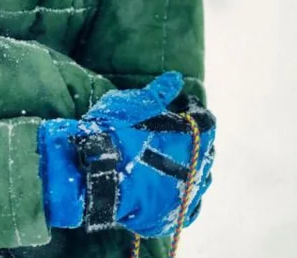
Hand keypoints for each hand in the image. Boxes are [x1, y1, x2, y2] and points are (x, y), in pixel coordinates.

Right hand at [37, 72, 215, 236]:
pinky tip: (169, 190)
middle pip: (203, 151)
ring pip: (199, 180)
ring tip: (168, 162)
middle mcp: (197, 167)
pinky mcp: (169, 217)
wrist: (91, 173)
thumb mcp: (135, 104)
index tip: (178, 109)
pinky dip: (180, 198)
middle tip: (170, 136)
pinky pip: (185, 208)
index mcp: (194, 136)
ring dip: (188, 169)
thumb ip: (159, 92)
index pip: (205, 120)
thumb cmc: (114, 133)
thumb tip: (176, 79)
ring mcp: (185, 195)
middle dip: (191, 142)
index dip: (191, 113)